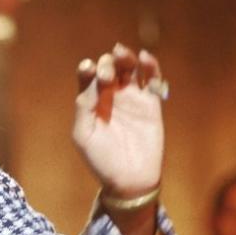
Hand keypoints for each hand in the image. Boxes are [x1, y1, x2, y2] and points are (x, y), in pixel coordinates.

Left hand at [72, 43, 164, 197]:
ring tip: (122, 54)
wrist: (129, 179)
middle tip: (107, 76)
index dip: (87, 68)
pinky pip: (153, 79)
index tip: (88, 69)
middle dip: (107, 63)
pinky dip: (151, 66)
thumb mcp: (82, 135)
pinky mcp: (151, 104)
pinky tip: (146, 58)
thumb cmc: (100, 159)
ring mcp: (131, 98)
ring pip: (130, 68)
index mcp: (91, 101)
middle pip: (109, 66)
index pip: (87, 75)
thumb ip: (83, 107)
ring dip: (126, 57)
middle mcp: (110, 95)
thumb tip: (91, 82)